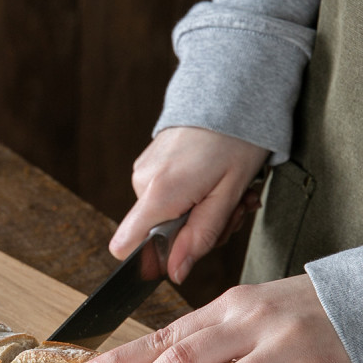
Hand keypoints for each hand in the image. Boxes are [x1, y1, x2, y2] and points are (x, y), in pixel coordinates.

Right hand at [111, 127, 268, 283]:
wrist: (231, 90)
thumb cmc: (236, 139)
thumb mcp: (228, 196)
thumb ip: (200, 237)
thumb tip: (174, 272)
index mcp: (160, 193)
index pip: (126, 245)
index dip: (150, 258)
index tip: (184, 248)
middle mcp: (142, 182)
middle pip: (158, 234)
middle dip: (197, 230)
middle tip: (231, 209)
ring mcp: (143, 171)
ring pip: (165, 216)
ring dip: (199, 212)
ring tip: (226, 191)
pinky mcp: (149, 164)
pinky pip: (165, 196)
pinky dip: (190, 196)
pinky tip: (211, 180)